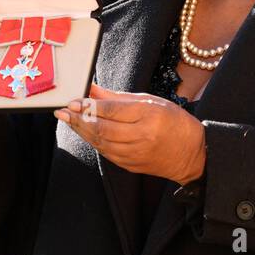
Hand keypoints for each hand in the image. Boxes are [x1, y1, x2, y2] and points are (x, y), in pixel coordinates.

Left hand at [56, 82, 206, 184]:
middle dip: (78, 119)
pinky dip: (92, 141)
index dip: (89, 106)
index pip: (112, 110)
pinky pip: (105, 152)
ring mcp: (135, 154)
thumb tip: (92, 89)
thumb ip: (118, 97)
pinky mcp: (130, 165)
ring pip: (100, 142)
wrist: (192, 154)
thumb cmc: (173, 122)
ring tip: (68, 119)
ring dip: (81, 130)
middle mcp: (141, 136)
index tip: (73, 100)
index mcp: (149, 115)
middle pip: (101, 128)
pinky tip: (84, 131)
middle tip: (63, 110)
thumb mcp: (150, 101)